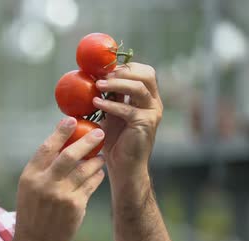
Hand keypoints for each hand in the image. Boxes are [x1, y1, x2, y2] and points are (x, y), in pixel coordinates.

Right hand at [12, 117, 105, 240]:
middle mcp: (45, 183)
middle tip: (99, 131)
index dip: (60, 131)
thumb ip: (42, 170)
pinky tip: (99, 172)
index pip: (47, 147)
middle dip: (87, 140)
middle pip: (70, 154)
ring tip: (101, 155)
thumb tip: (61, 147)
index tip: (71, 120)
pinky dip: (97, 176)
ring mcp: (61, 195)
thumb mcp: (28, 189)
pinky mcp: (76, 206)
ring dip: (96, 159)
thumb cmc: (31, 214)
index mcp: (30, 176)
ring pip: (85, 169)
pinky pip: (91, 185)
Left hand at [94, 63, 162, 177]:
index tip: (105, 67)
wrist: (123, 166)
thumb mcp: (111, 113)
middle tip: (102, 75)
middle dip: (123, 71)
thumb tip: (94, 77)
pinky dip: (111, 104)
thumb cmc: (115, 140)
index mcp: (147, 97)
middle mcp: (153, 103)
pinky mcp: (145, 124)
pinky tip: (96, 103)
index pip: (143, 71)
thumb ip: (110, 96)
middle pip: (146, 74)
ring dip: (116, 84)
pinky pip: (128, 109)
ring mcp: (152, 113)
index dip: (126, 66)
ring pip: (139, 88)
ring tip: (98, 85)